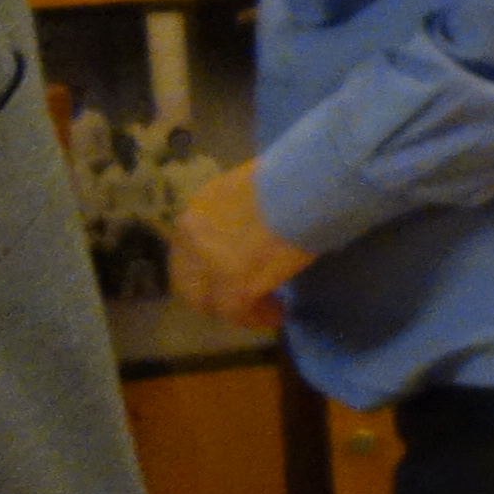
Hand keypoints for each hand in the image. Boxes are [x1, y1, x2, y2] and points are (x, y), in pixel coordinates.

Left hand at [167, 161, 309, 329]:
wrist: (305, 186)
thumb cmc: (293, 176)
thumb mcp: (254, 188)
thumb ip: (244, 210)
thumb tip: (259, 227)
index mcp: (198, 209)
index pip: (189, 249)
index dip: (209, 266)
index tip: (234, 271)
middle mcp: (192, 238)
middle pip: (188, 281)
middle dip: (212, 294)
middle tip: (241, 300)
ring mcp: (210, 265)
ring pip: (209, 301)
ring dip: (235, 308)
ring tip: (265, 309)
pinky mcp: (235, 286)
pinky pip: (238, 313)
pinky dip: (257, 317)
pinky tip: (276, 314)